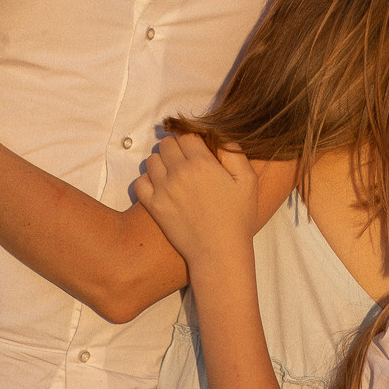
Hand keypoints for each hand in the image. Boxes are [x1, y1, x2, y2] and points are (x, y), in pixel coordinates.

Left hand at [135, 135, 257, 272]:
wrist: (219, 253)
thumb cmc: (237, 218)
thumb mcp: (248, 181)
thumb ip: (235, 153)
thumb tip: (219, 138)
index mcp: (202, 163)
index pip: (187, 135)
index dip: (193, 140)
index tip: (199, 151)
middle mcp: (179, 172)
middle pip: (166, 143)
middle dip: (176, 148)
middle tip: (186, 162)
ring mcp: (163, 189)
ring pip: (151, 160)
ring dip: (161, 162)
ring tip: (174, 174)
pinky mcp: (154, 206)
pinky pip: (140, 182)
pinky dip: (148, 181)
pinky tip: (161, 187)